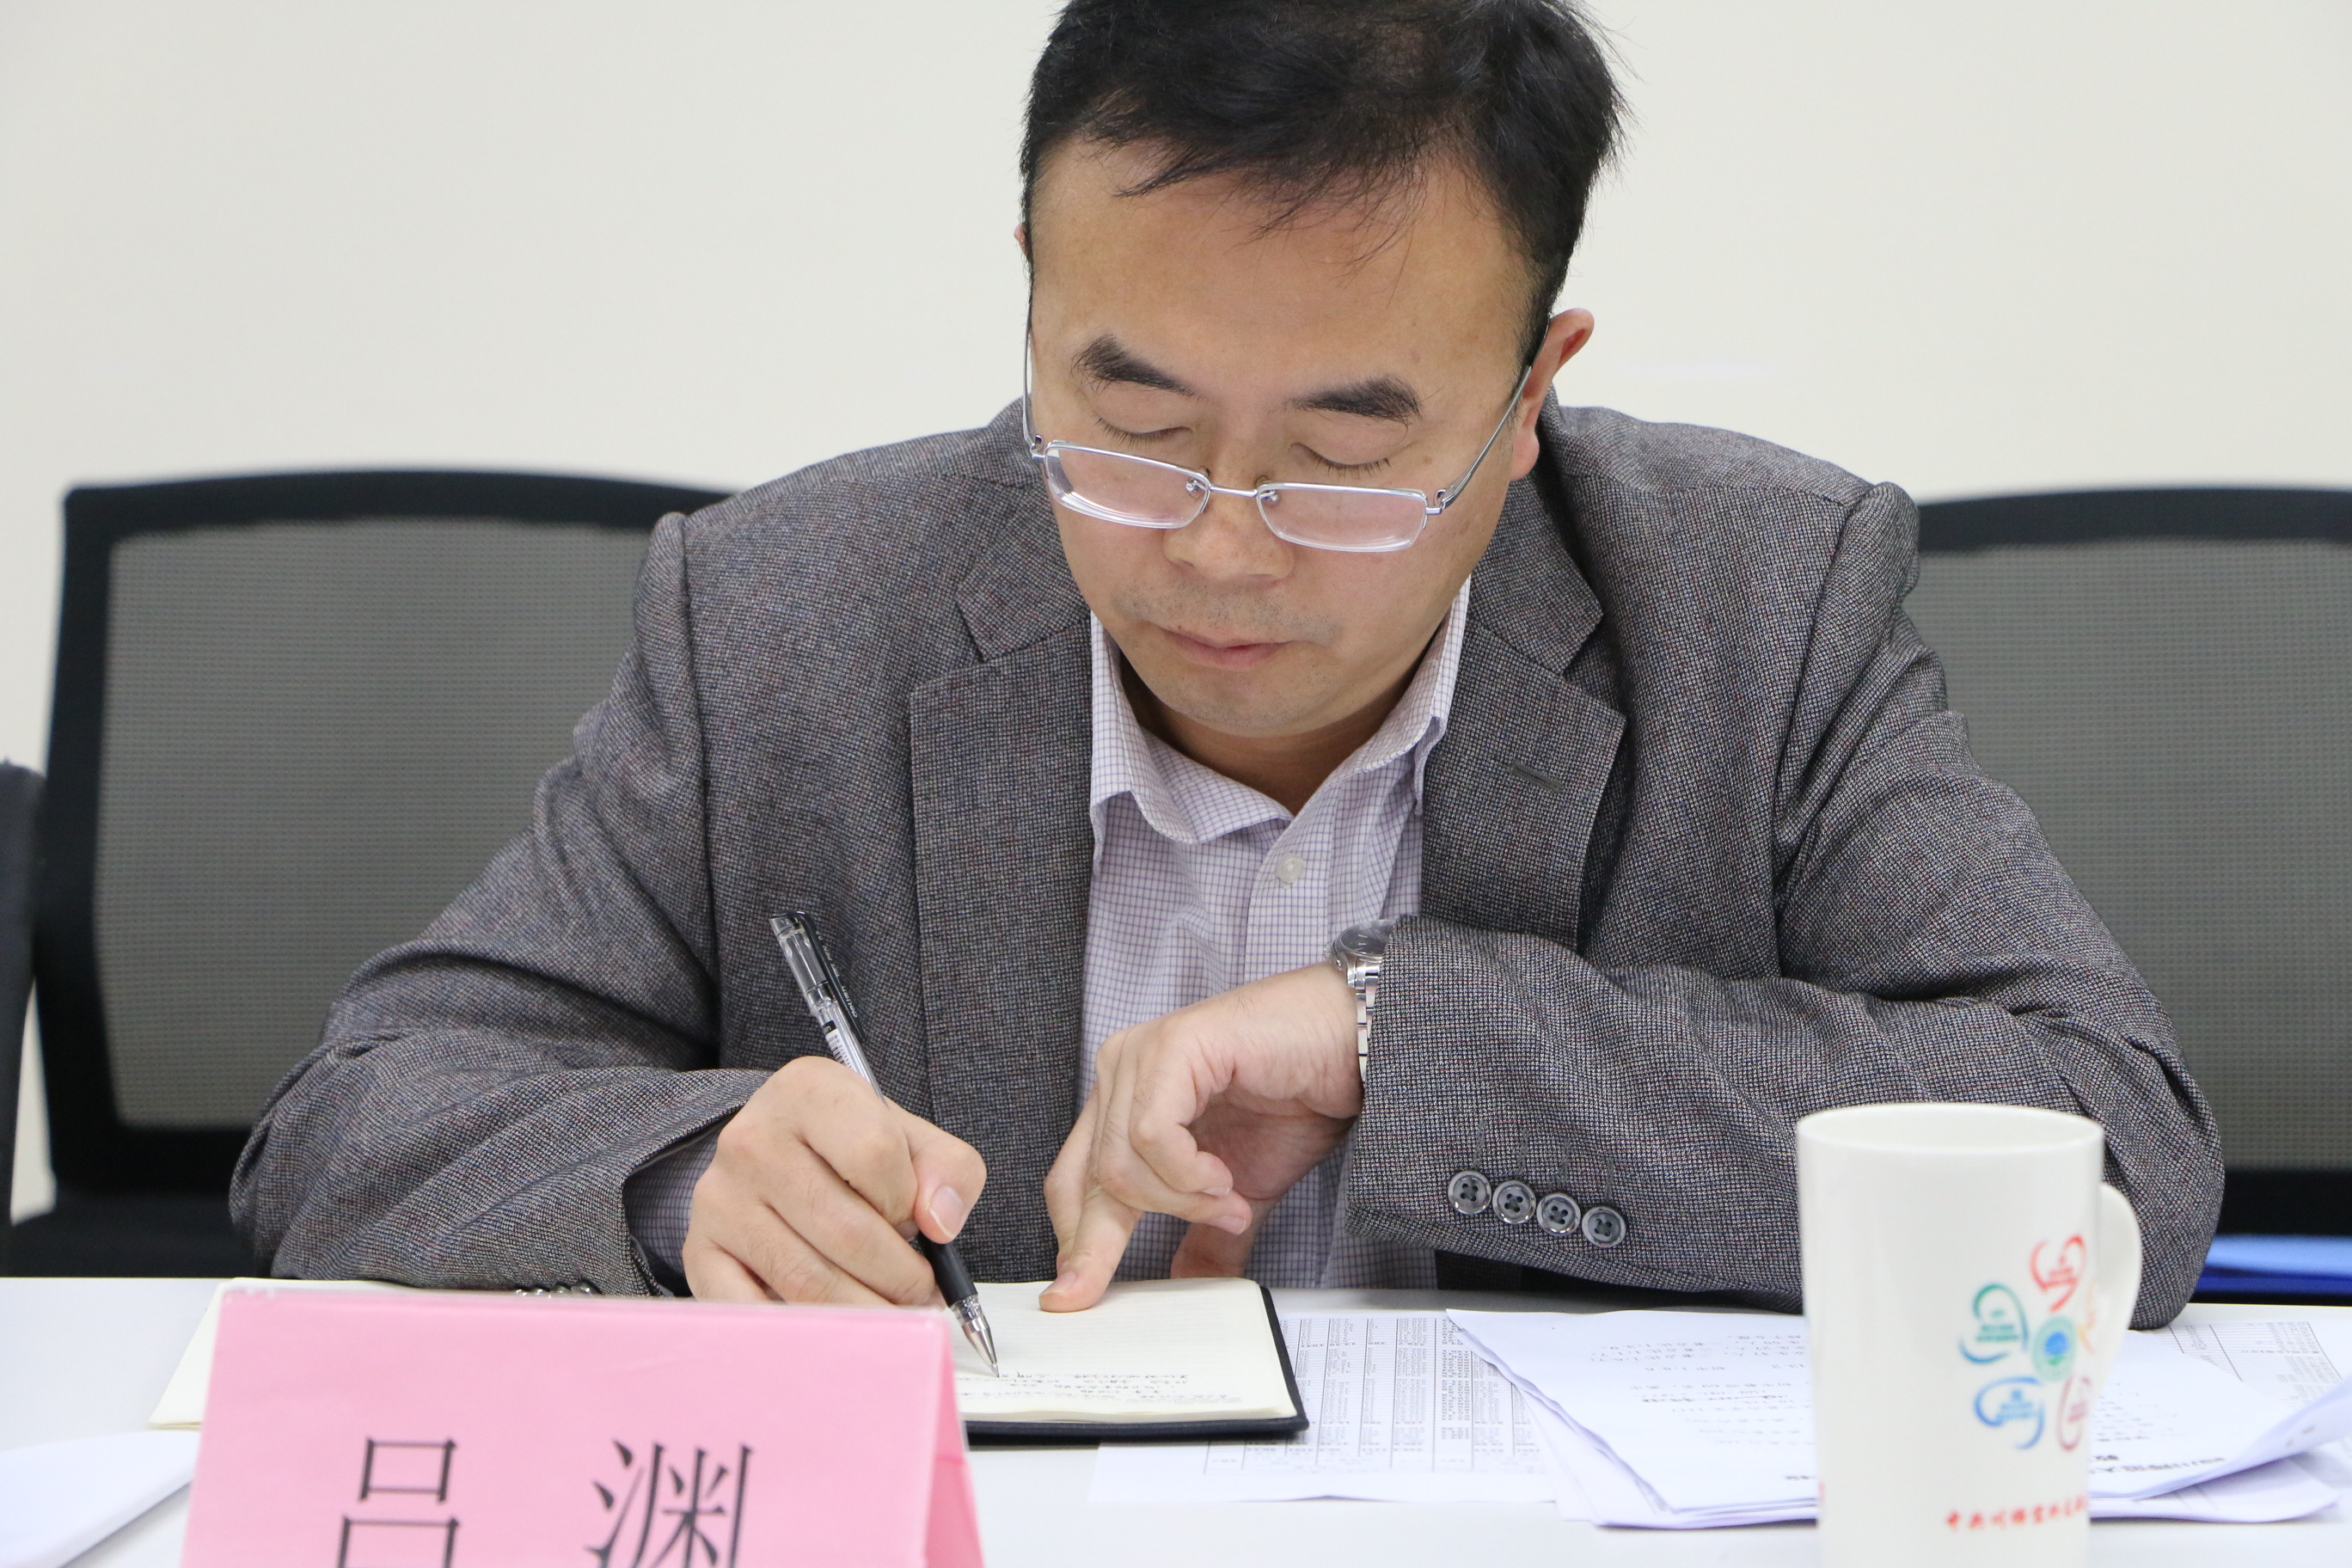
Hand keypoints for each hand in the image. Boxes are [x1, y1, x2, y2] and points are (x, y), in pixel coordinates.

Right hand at [682, 1056, 986, 1304]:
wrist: (774, 1159)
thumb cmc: (849, 1151)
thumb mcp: (910, 1140)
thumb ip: (948, 1170)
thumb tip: (941, 1222)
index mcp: (809, 1091)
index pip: (875, 1154)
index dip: (908, 1202)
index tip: (914, 1220)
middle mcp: (752, 1138)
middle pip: (847, 1232)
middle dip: (900, 1278)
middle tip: (921, 1296)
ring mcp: (719, 1199)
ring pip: (809, 1281)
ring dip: (865, 1313)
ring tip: (892, 1315)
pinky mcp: (699, 1253)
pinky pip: (759, 1315)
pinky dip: (808, 1335)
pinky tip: (838, 1332)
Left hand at [1041, 962, 1360, 1310]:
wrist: (1351, 1045)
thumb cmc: (1298, 1095)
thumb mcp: (1242, 1189)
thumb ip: (1206, 1234)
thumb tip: (1188, 1284)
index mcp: (1124, 1101)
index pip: (1073, 1182)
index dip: (1076, 1241)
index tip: (1073, 1297)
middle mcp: (1121, 1072)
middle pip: (1088, 1180)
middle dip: (1115, 1238)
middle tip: (1153, 1276)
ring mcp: (1141, 1055)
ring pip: (1121, 1165)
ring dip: (1181, 1200)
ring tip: (1228, 1199)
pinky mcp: (1171, 1046)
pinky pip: (1153, 1135)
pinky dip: (1189, 1171)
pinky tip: (1223, 1174)